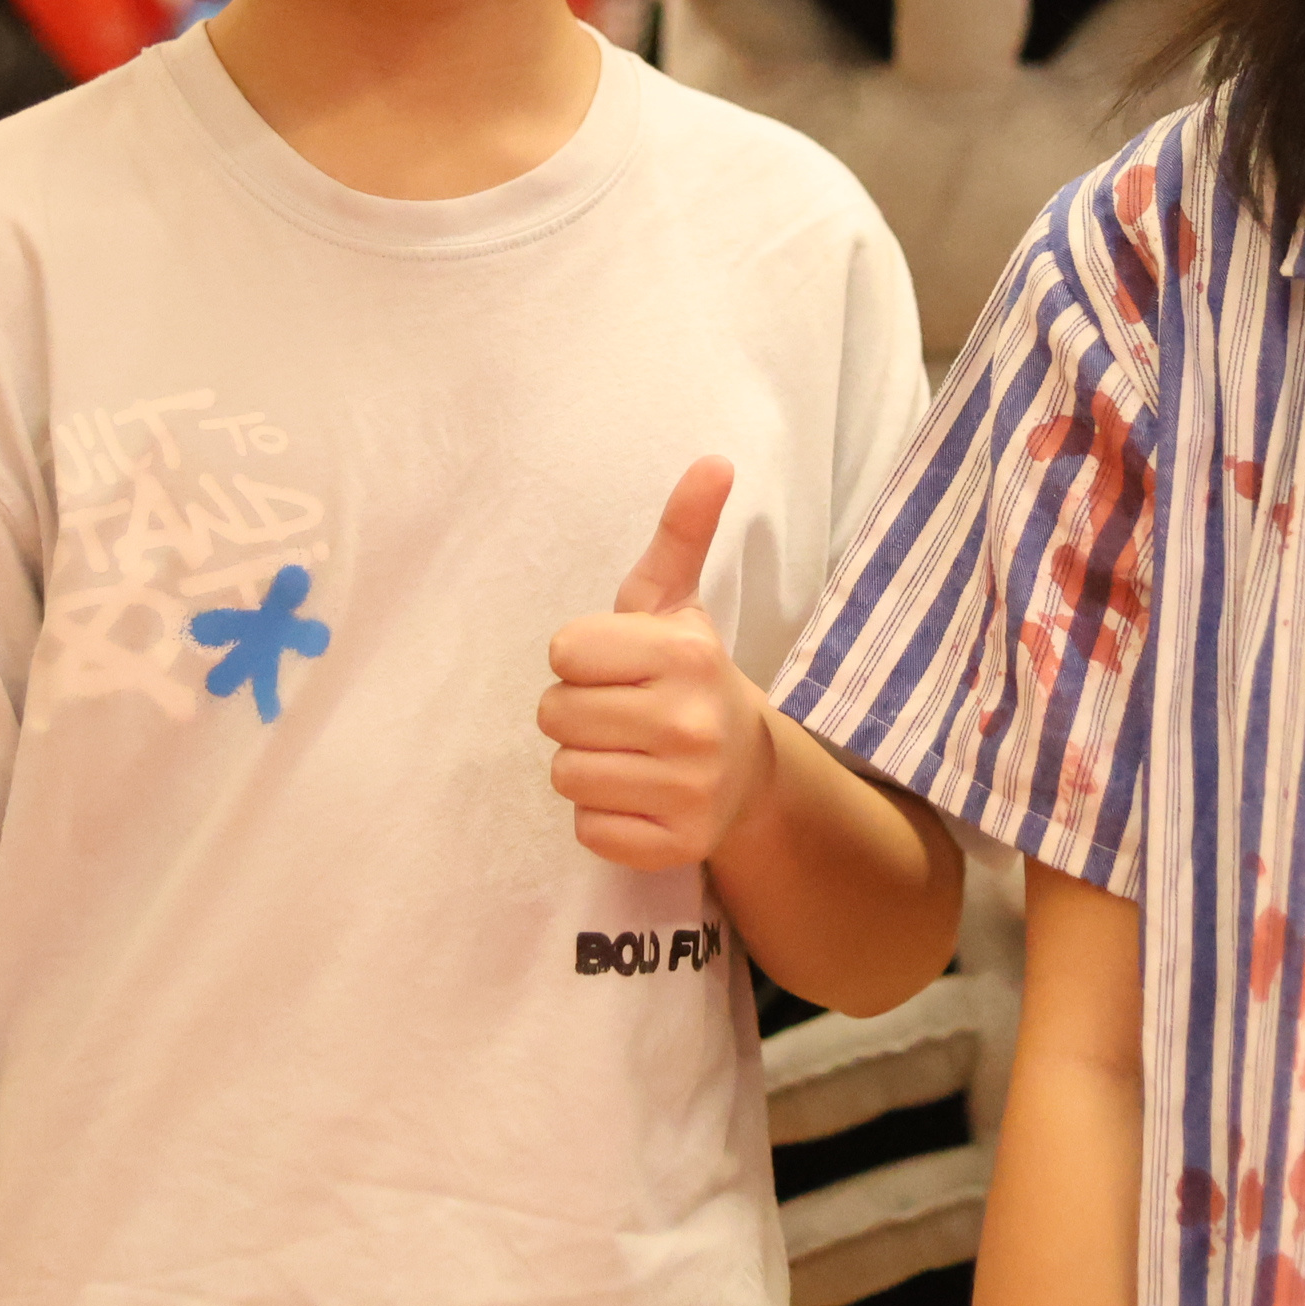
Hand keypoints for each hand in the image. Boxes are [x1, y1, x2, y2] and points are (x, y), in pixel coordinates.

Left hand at [538, 458, 765, 871]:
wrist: (750, 771)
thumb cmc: (689, 677)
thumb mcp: (680, 602)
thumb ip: (682, 531)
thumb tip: (713, 460)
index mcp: (686, 654)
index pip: (563, 651)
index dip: (581, 658)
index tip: (618, 665)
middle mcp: (691, 722)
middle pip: (554, 714)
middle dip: (576, 712)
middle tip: (622, 712)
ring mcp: (688, 790)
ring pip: (564, 774)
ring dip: (585, 764)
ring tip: (629, 754)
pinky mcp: (677, 845)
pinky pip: (588, 828)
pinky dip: (602, 816)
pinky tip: (639, 795)